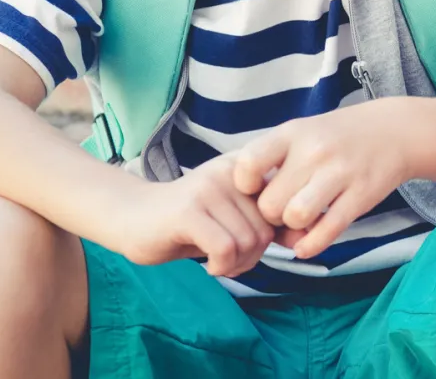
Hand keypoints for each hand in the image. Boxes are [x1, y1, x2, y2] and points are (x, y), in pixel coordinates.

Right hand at [104, 154, 274, 277]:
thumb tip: (305, 239)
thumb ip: (267, 223)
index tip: (253, 247)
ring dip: (236, 265)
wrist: (130, 216)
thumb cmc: (189, 222)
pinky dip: (221, 267)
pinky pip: (225, 249)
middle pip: (267, 229)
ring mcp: (209, 189)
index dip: (276, 236)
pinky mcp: (189, 211)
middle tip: (229, 261)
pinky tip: (208, 265)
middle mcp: (232, 172)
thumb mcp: (234, 218)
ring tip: (218, 263)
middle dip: (253, 257)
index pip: (286, 206)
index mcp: (248, 168)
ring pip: (249, 241)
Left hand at [232, 100, 410, 259]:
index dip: (244, 185)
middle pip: (270, 203)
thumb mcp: (301, 132)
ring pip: (296, 217)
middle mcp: (316, 151)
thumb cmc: (336, 137)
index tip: (255, 188)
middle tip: (282, 209)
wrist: (395, 130)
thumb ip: (271, 160)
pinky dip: (311, 245)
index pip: (248, 163)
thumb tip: (241, 201)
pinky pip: (327, 231)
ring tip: (300, 220)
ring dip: (293, 227)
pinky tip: (308, 242)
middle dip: (271, 215)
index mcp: (294, 133)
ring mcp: (341, 172)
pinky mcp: (362, 195)